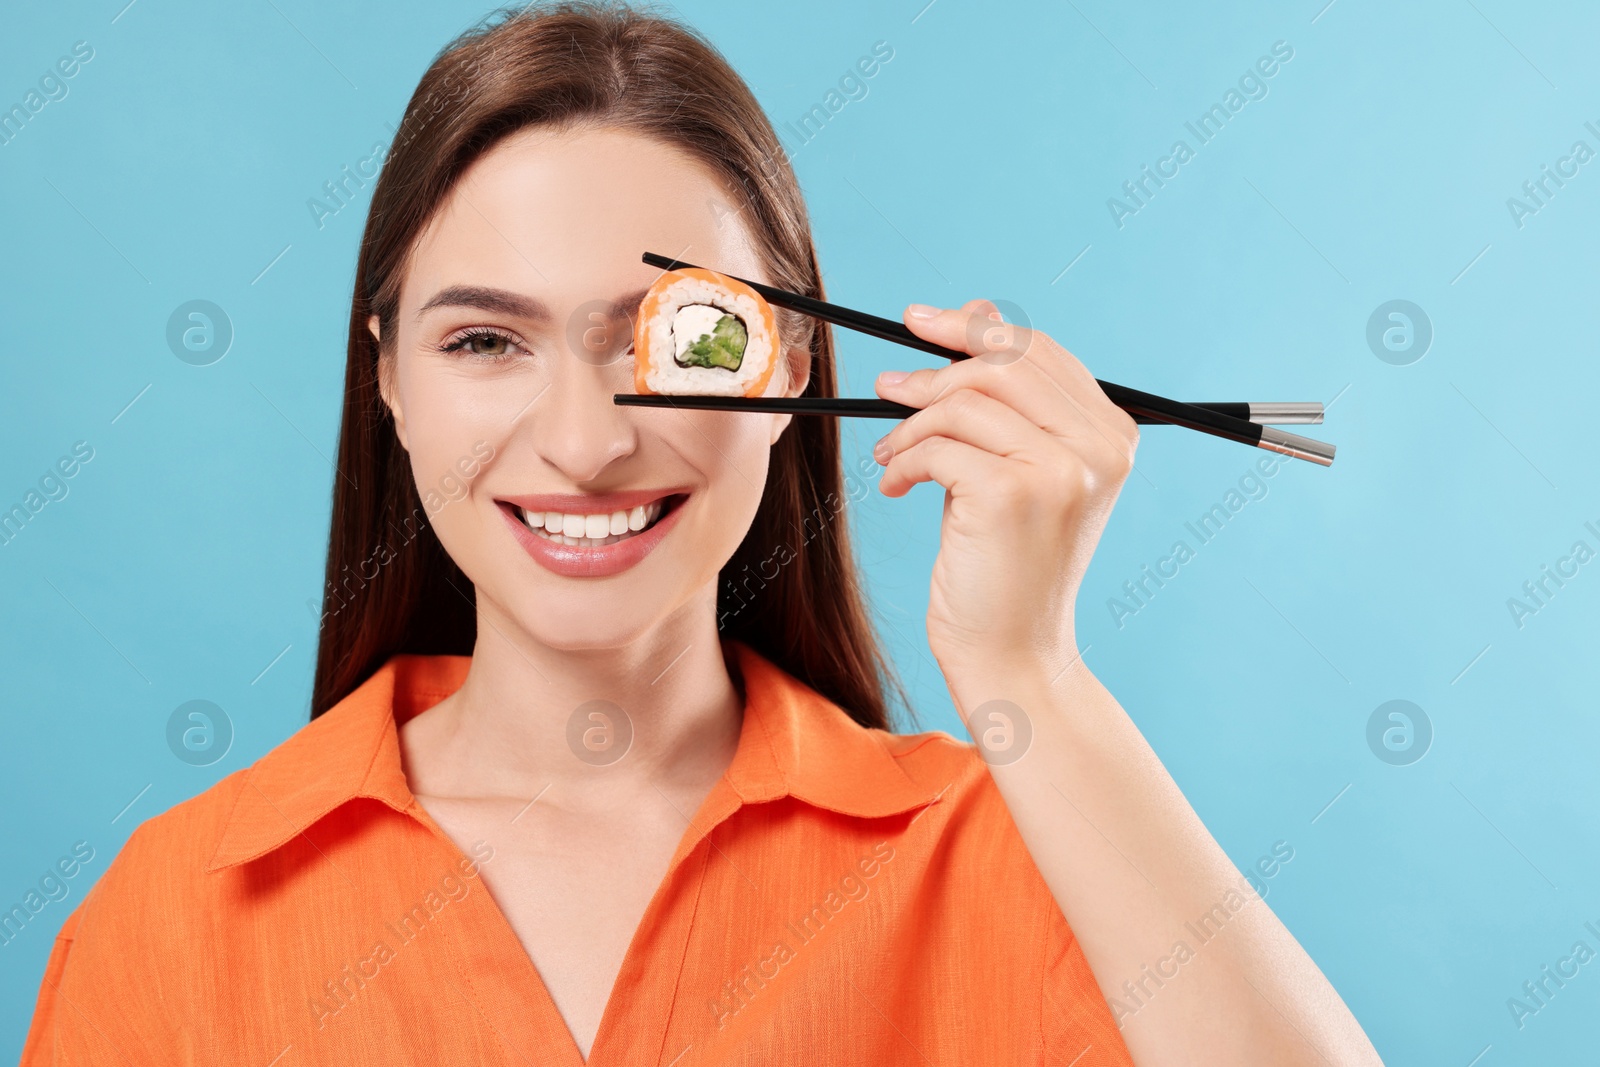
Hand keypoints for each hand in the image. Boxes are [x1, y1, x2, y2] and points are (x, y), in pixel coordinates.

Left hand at [871, 300, 1138, 687]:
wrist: (1012, 654)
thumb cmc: (1008, 566)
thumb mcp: (1018, 472)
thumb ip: (1007, 401)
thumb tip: (975, 313)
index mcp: (1112, 437)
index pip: (1039, 352)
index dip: (975, 329)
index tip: (921, 323)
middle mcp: (1099, 448)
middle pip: (1001, 363)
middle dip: (932, 368)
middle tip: (888, 388)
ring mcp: (1060, 470)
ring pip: (962, 401)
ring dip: (909, 424)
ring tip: (890, 455)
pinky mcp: (1011, 495)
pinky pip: (937, 445)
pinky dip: (903, 461)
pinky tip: (893, 486)